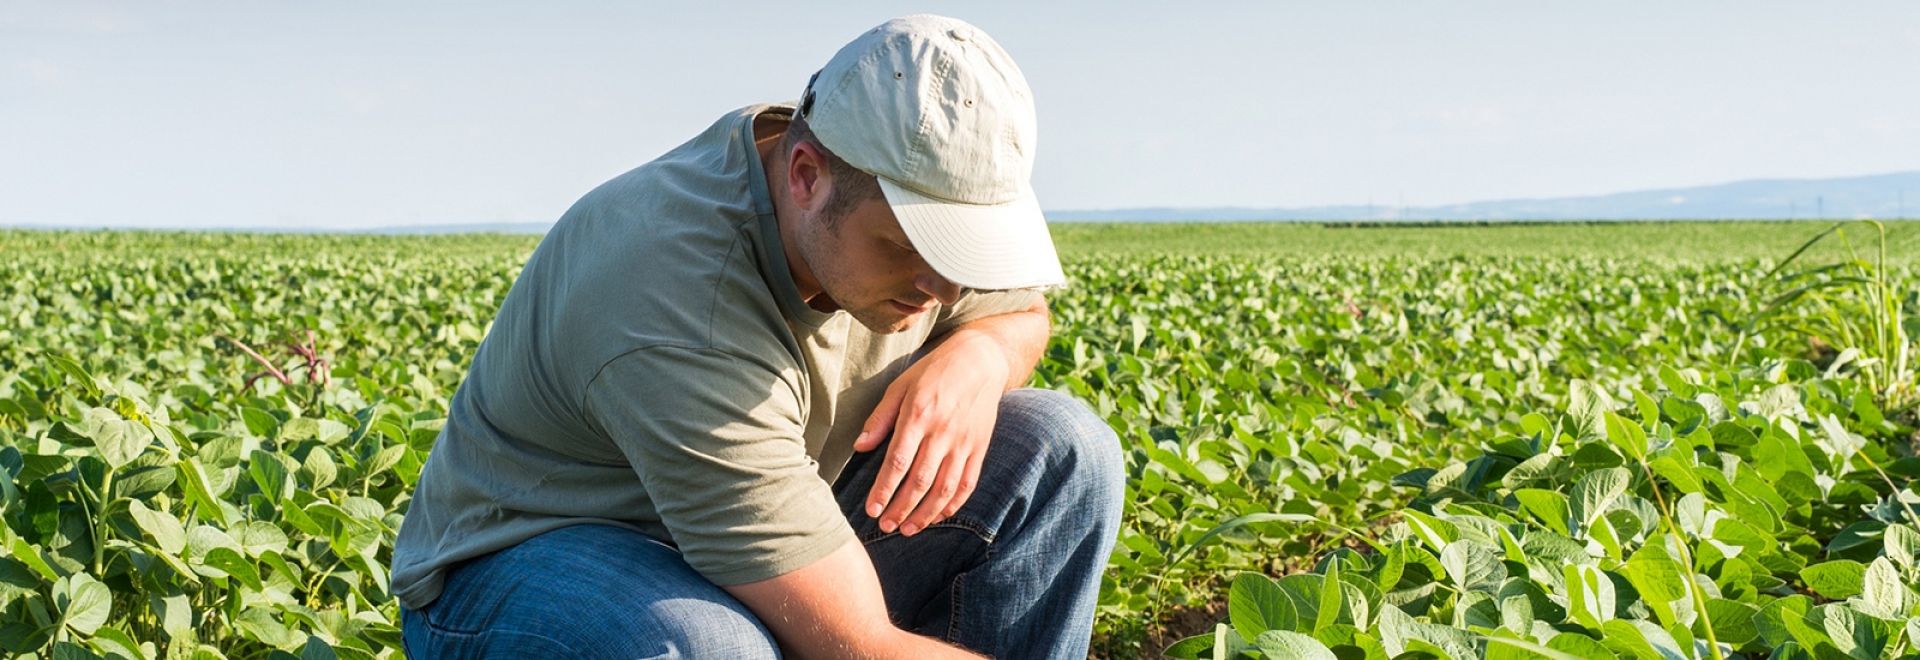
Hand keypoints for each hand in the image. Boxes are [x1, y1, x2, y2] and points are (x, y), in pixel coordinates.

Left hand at [855, 332, 1009, 536]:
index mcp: (919, 416)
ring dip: (925, 513)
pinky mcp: (980, 448)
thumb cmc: (933, 372)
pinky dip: (953, 504)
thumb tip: (859, 447)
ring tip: (908, 529)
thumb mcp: (900, 386)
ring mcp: (964, 443)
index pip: (897, 462)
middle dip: (901, 509)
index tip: (871, 510)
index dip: (883, 490)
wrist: (980, 361)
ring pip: (944, 488)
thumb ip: (880, 419)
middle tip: (885, 526)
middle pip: (920, 481)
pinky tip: (938, 516)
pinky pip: (967, 483)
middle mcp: (942, 432)